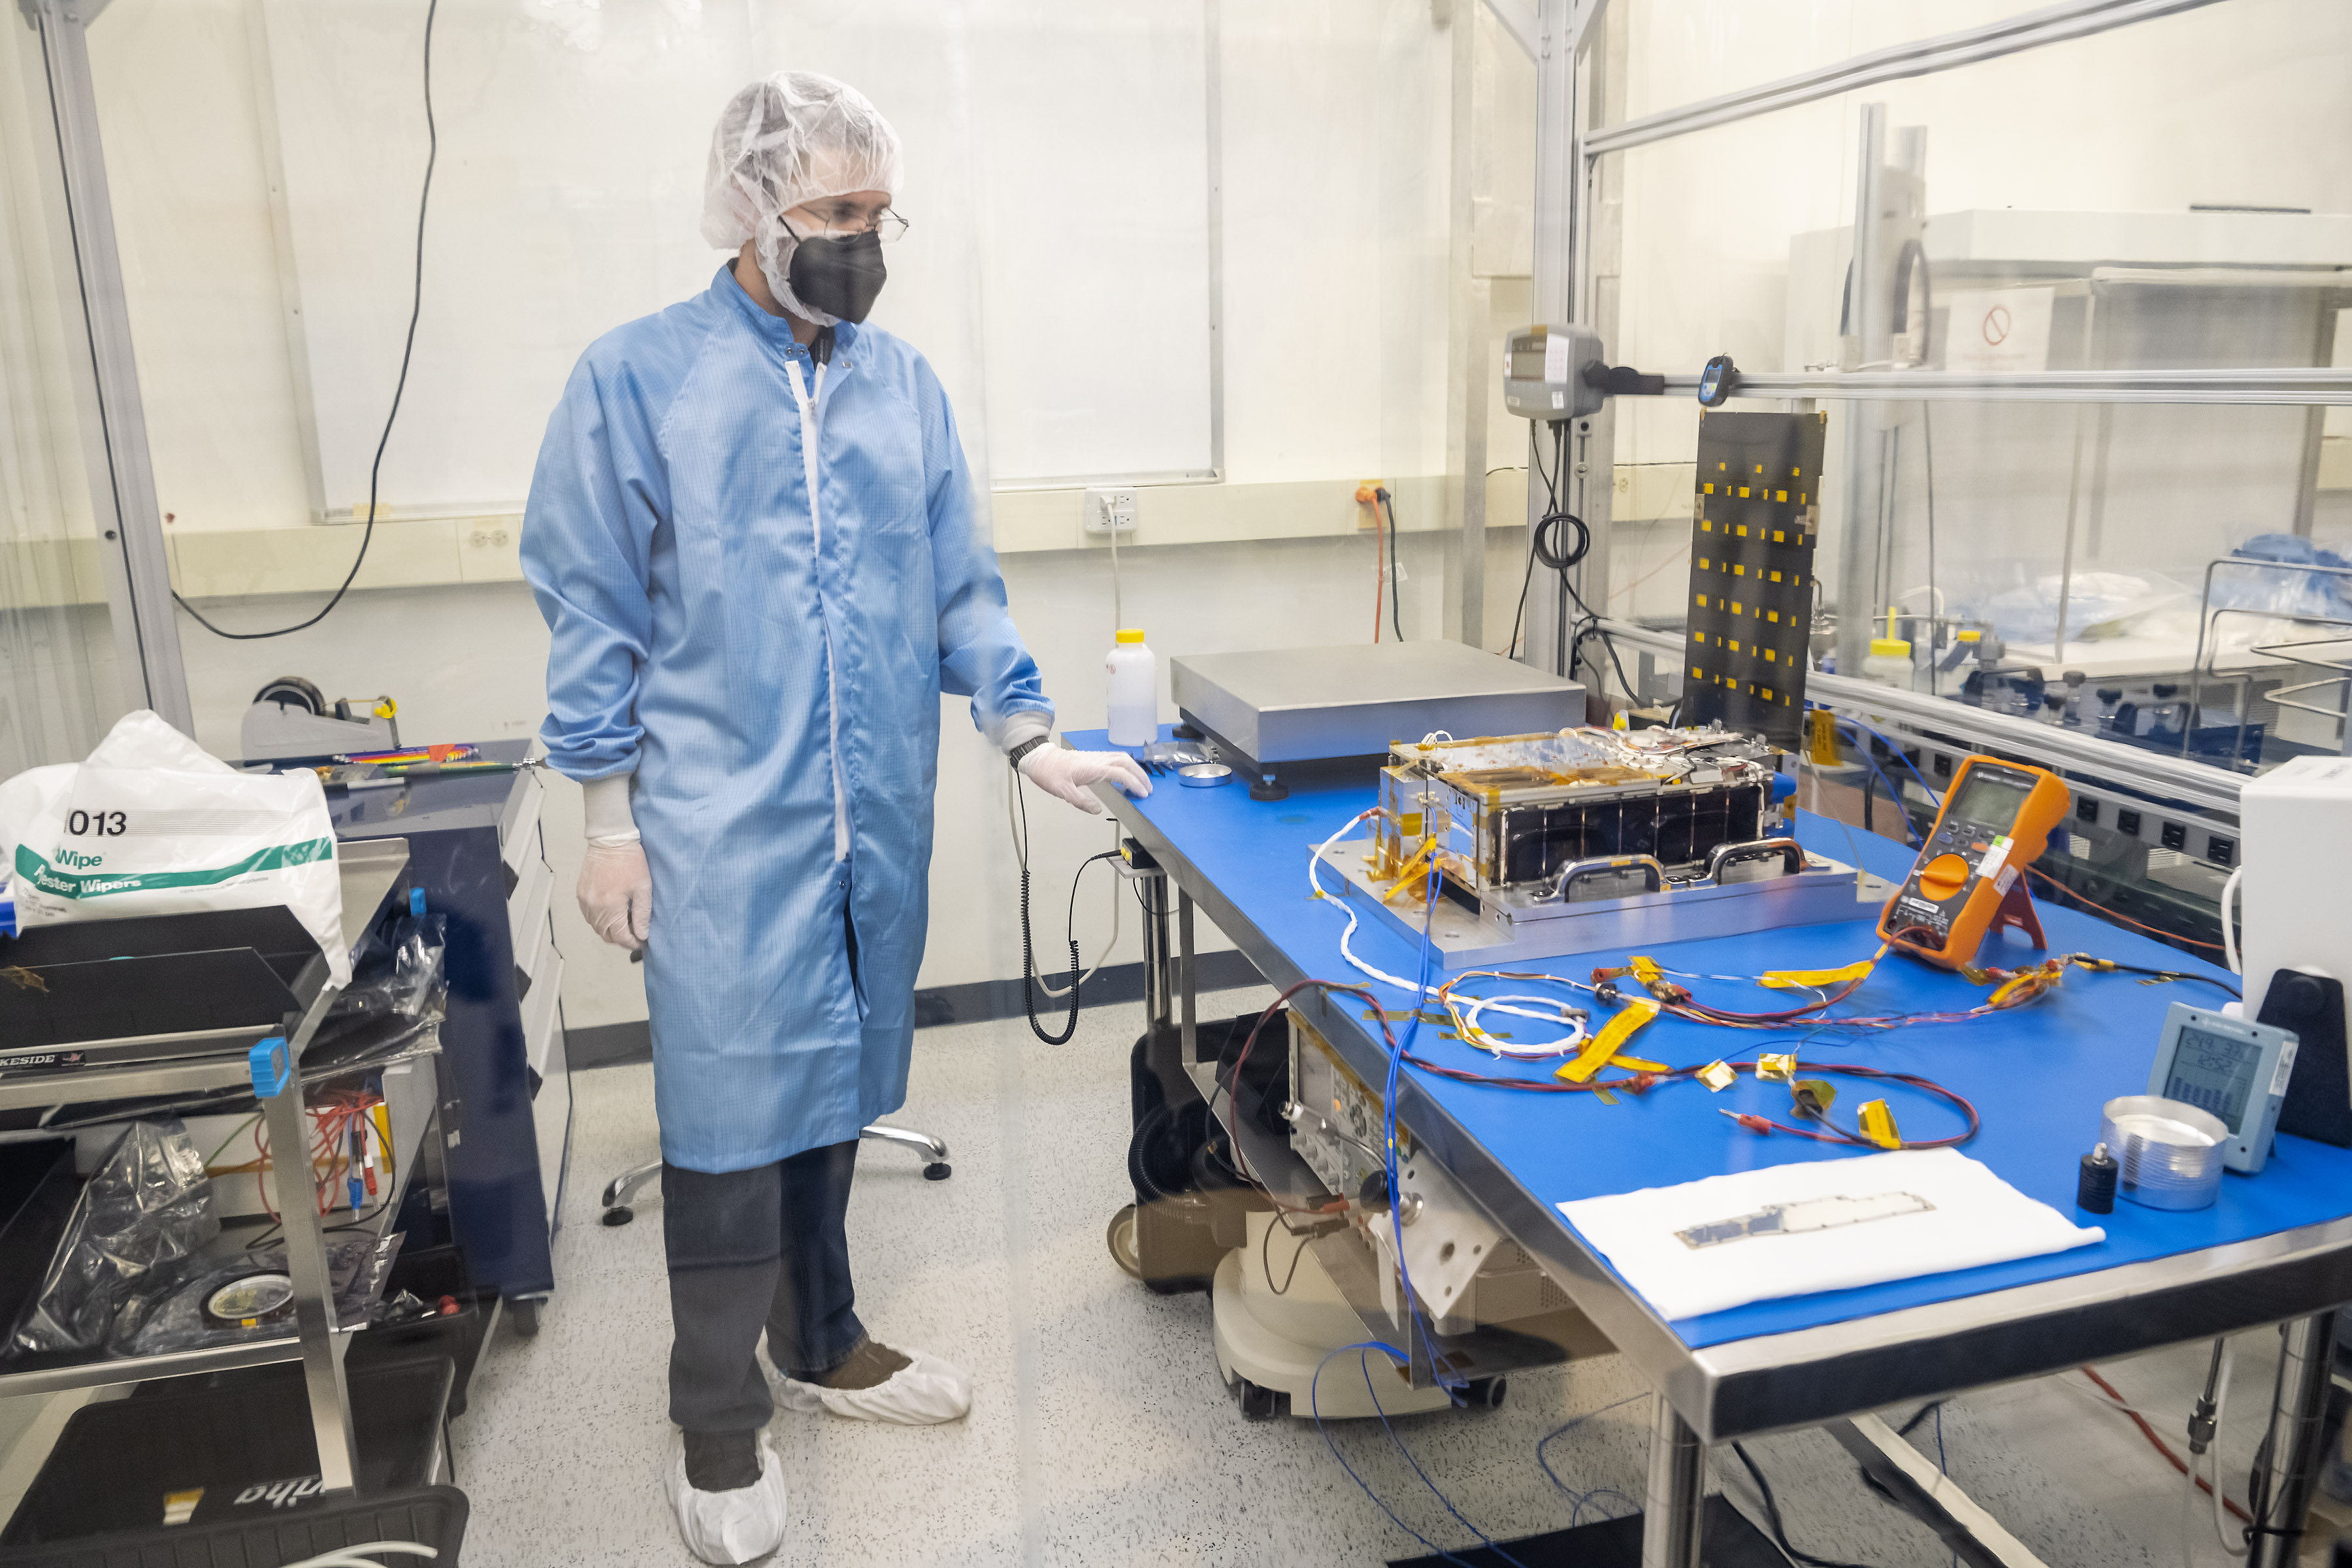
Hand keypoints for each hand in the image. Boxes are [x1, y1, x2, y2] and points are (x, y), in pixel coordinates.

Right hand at [579, 839, 651, 949]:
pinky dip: (600, 919)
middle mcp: (593, 906)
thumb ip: (642, 915)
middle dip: (620, 938)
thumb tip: (642, 934)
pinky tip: (612, 912)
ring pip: (596, 926)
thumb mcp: (643, 888)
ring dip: (610, 929)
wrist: (610, 840)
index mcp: (609, 907)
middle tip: (634, 933)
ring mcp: (584, 900)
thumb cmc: (629, 860)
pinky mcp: (580, 893)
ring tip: (625, 922)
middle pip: (605, 934)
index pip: (619, 936)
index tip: (641, 941)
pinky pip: (589, 915)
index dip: (631, 942)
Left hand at [1017, 745, 1151, 814]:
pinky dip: (1127, 765)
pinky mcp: (1094, 757)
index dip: (1134, 783)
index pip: (1121, 774)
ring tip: (1142, 782)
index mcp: (1094, 768)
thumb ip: (1081, 801)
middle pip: (1127, 763)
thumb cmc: (1050, 773)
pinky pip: (1116, 758)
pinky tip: (1127, 774)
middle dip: (1140, 776)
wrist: (1041, 759)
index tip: (1143, 794)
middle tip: (1149, 789)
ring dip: (1135, 769)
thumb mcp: (1062, 791)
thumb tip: (1097, 810)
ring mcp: (1097, 756)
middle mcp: (1098, 759)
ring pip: (1123, 758)